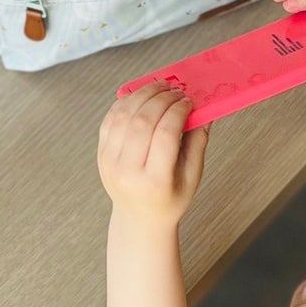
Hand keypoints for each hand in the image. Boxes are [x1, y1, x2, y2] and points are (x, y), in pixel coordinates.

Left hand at [98, 83, 208, 230]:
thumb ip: (198, 142)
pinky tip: (140, 96)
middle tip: (175, 90)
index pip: (165, 135)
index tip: (188, 102)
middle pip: (142, 122)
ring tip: (159, 87)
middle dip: (161, 98)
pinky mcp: (101, 154)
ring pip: (123, 116)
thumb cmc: (169, 199)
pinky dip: (124, 102)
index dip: (177, 111)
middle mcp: (127, 171)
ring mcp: (109, 162)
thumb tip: (205, 110)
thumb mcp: (192, 176)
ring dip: (142, 95)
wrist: (139, 219)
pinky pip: (110, 119)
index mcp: (155, 181)